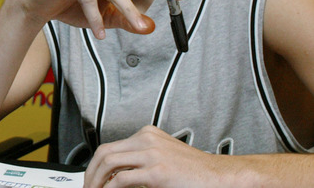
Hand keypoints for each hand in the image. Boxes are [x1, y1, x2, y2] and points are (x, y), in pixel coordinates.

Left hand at [84, 125, 226, 187]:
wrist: (223, 177)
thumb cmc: (198, 173)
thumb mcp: (163, 159)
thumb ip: (141, 162)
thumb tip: (117, 177)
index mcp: (147, 135)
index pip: (110, 147)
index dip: (95, 165)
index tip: (92, 179)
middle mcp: (147, 140)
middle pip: (104, 152)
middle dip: (91, 173)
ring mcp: (152, 154)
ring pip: (108, 163)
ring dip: (97, 181)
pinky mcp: (157, 172)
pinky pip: (122, 179)